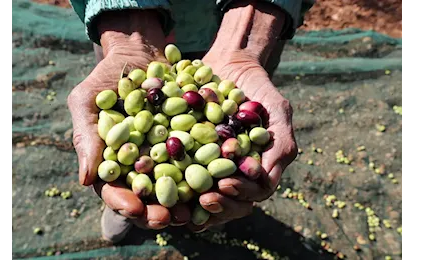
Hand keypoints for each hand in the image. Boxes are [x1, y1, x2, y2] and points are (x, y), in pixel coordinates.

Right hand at [67, 10, 190, 228]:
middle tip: (169, 218)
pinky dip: (207, 171)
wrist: (140, 53)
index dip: (124, 202)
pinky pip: (199, 159)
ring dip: (184, 200)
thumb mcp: (87, 102)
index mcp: (114, 161)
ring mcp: (168, 153)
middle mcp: (142, 163)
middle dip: (157, 210)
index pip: (115, 190)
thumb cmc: (106, 79)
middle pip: (148, 195)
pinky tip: (216, 181)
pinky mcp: (190, 140)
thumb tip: (85, 181)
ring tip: (195, 210)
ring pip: (176, 184)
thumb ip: (86, 138)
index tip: (135, 209)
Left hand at [188, 52, 297, 230]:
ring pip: (206, 195)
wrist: (230, 64)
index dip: (240, 194)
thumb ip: (280, 143)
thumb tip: (264, 180)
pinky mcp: (188, 154)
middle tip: (205, 199)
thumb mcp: (277, 111)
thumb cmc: (258, 88)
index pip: (253, 193)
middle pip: (229, 201)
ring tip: (183, 203)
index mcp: (255, 168)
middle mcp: (233, 172)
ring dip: (195, 203)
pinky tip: (161, 188)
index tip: (225, 185)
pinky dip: (173, 186)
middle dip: (219, 204)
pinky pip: (180, 175)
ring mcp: (210, 165)